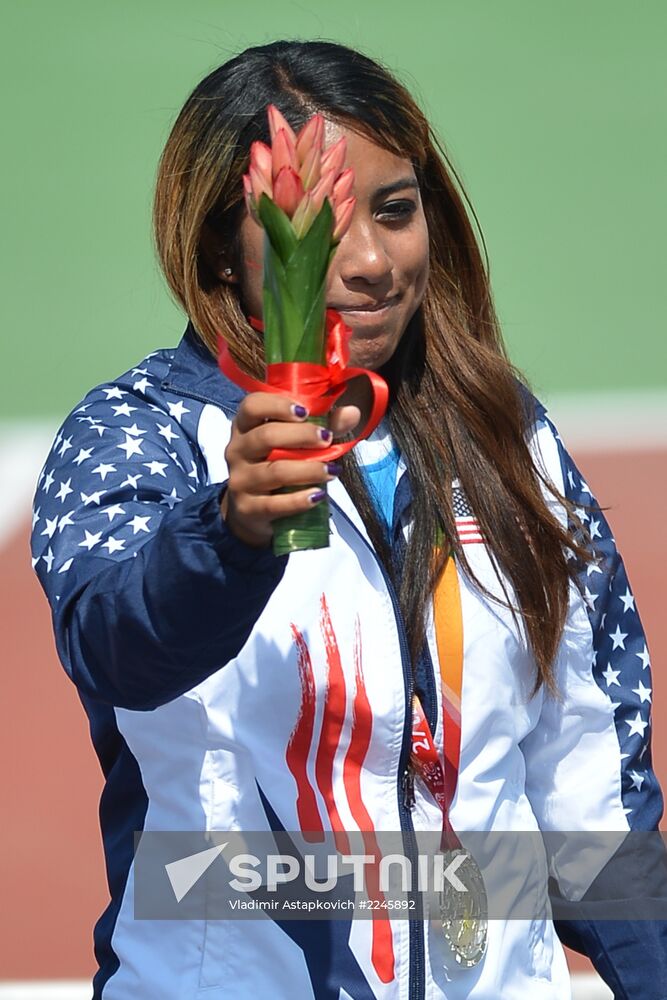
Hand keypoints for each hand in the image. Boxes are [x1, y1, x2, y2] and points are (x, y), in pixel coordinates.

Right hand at [220, 393, 360, 547]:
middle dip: (301, 436)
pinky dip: (299, 500)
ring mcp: (240, 480)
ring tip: (332, 470)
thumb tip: (353, 412)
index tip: (305, 411)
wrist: (254, 510)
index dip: (277, 405)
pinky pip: (274, 504)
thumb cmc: (279, 464)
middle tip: (327, 438)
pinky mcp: (247, 508)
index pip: (252, 406)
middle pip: (266, 436)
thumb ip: (325, 425)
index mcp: (245, 426)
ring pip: (275, 471)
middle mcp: (237, 450)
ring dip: (308, 470)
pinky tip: (318, 495)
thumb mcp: (297, 442)